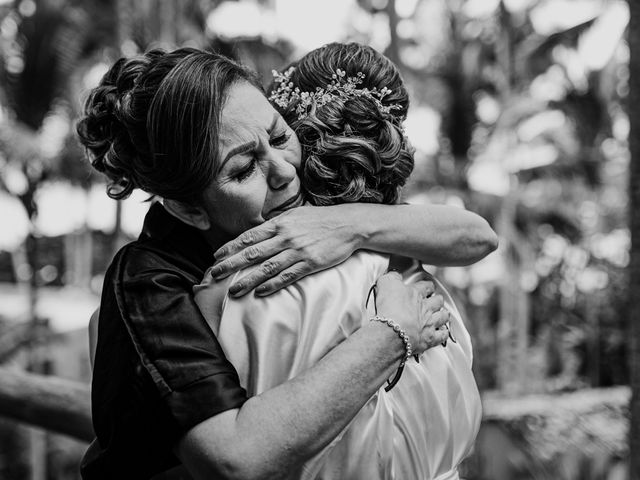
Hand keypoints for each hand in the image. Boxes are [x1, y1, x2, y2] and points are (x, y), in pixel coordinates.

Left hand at [210, 205, 361, 296]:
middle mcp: (285, 237)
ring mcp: (298, 251)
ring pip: (267, 267)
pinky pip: (288, 276)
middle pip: (252, 253)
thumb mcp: (295, 214)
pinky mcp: (310, 263)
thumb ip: (277, 224)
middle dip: (231, 264)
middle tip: (214, 274)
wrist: (348, 224)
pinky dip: (273, 284)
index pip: (249, 236)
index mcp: (279, 223)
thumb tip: (258, 231)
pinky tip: (260, 292)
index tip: (216, 256)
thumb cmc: (321, 219)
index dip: (231, 247)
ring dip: (248, 280)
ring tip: (233, 290)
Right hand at [374, 273, 449, 355]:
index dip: (427, 286)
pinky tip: (442, 333)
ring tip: (441, 315)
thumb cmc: (389, 307)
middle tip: (434, 301)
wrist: (392, 331)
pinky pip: (442, 335)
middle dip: (437, 300)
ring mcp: (430, 323)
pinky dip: (443, 334)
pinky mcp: (430, 339)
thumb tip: (396, 274)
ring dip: (443, 315)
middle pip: (438, 301)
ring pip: (443, 316)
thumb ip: (392, 276)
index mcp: (416, 293)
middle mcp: (426, 307)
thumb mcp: (386, 284)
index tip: (426, 287)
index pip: (426, 286)